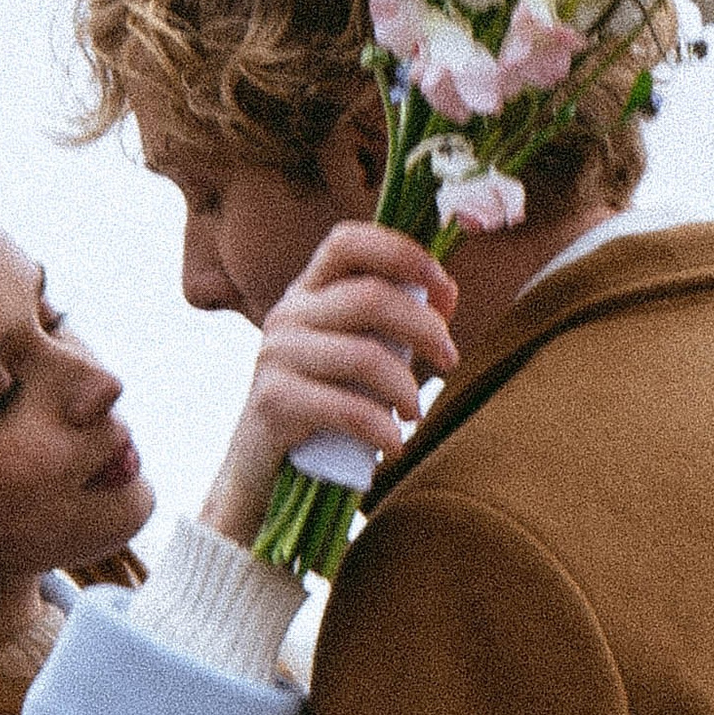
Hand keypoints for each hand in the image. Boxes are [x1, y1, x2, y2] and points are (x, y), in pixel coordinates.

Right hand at [198, 224, 457, 546]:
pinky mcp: (273, 402)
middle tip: (450, 360)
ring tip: (414, 413)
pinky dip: (382, 429)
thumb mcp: (359, 357)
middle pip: (370, 296)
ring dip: (406, 386)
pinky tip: (394, 443)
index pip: (349, 241)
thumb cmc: (324, 410)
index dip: (402, 252)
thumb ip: (395, 325)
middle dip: (425, 328)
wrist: (263, 473)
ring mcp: (275, 356)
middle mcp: (288, 314)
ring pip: (363, 354)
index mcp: (309, 292)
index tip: (443, 287)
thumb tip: (445, 296)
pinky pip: (345, 407)